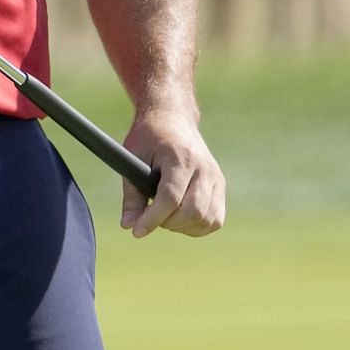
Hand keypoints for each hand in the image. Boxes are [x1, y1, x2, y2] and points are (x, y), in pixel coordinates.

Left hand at [121, 109, 224, 237]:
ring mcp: (216, 177)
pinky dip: (198, 226)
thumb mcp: (132, 159)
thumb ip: (131, 195)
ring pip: (207, 219)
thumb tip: (128, 226)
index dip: (153, 218)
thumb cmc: (148, 137)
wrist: (172, 118)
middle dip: (168, 223)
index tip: (137, 231)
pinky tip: (180, 217)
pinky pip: (215, 219)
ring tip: (164, 214)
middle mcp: (204, 168)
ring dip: (182, 227)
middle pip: (192, 211)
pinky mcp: (220, 186)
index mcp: (180, 157)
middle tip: (150, 216)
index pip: (170, 197)